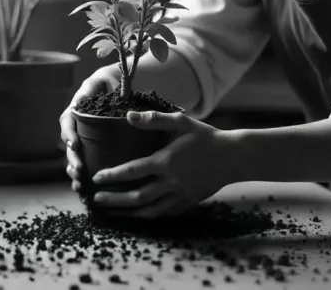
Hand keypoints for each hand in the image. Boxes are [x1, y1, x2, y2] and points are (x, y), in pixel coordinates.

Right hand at [60, 65, 119, 195]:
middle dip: (72, 158)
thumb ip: (95, 87)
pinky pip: (87, 162)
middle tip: (78, 171)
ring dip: (74, 171)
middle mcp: (78, 124)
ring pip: (75, 156)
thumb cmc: (111, 80)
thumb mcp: (104, 79)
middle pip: (70, 144)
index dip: (68, 133)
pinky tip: (86, 192)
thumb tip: (78, 101)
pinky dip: (85, 177)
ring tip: (79, 185)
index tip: (74, 144)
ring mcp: (85, 136)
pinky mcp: (94, 147)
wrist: (121, 84)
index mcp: (77, 108)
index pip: (67, 121)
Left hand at [89, 111, 239, 217]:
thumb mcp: (182, 122)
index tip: (97, 178)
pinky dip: (149, 215)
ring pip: (149, 210)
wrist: (234, 157)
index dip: (112, 176)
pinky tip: (138, 214)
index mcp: (166, 161)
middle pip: (136, 196)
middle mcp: (170, 182)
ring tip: (111, 212)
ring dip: (127, 213)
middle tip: (96, 200)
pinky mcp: (188, 202)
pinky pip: (164, 213)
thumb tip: (129, 116)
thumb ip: (154, 119)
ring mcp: (180, 195)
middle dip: (114, 200)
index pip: (132, 171)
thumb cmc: (206, 137)